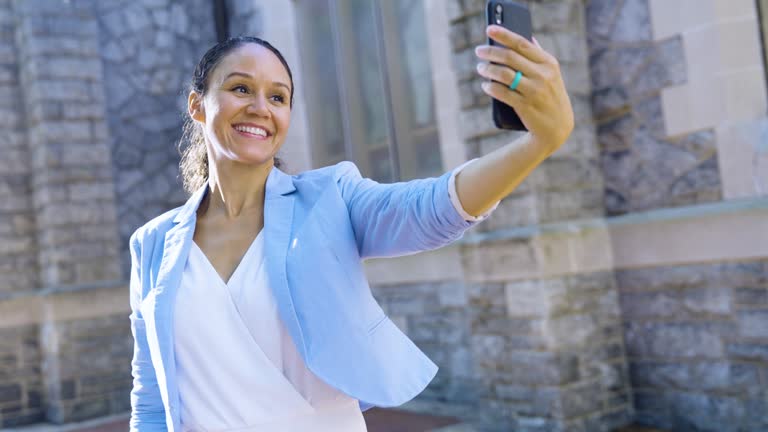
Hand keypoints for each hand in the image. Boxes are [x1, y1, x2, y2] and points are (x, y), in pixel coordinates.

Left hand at [475, 25, 573, 156]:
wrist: (557, 127)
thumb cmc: (550, 96)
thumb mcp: (552, 74)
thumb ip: (539, 56)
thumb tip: (528, 37)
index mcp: (549, 63)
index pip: (522, 44)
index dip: (504, 35)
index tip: (489, 29)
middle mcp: (543, 75)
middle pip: (510, 57)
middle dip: (491, 52)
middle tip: (479, 50)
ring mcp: (534, 91)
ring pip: (504, 74)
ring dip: (488, 69)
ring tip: (480, 67)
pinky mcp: (525, 106)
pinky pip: (502, 93)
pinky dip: (491, 87)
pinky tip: (485, 85)